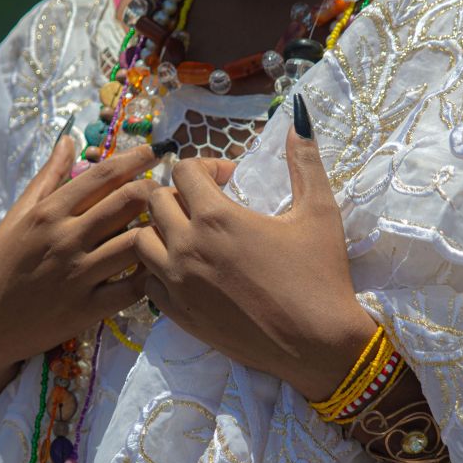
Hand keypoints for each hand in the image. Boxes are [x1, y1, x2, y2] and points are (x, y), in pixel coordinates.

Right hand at [0, 137, 159, 399]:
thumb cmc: (0, 265)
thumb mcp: (18, 216)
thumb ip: (48, 177)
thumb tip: (68, 140)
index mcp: (49, 212)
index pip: (103, 176)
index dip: (135, 158)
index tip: (157, 148)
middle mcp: (67, 238)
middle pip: (128, 202)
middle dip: (156, 191)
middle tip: (168, 191)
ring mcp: (79, 274)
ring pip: (137, 242)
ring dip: (158, 232)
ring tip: (169, 227)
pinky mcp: (88, 309)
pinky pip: (132, 288)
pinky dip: (149, 275)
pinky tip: (156, 267)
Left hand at [135, 96, 376, 400]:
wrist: (316, 345)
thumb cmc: (321, 276)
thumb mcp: (319, 211)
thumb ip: (304, 161)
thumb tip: (300, 117)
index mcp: (216, 217)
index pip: (181, 172)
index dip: (204, 167)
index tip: (227, 180)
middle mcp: (186, 247)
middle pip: (154, 202)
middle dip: (178, 194)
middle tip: (206, 204)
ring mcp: (177, 284)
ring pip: (141, 241)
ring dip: (161, 230)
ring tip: (191, 235)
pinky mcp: (177, 315)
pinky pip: (147, 281)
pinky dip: (160, 269)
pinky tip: (188, 270)